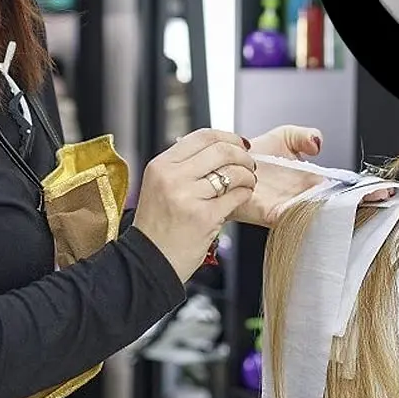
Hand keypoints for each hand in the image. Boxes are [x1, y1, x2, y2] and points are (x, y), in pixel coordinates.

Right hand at [132, 129, 256, 282]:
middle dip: (242, 155)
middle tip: (249, 164)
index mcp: (161, 165)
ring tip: (248, 182)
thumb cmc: (158, 227)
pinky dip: (246, 194)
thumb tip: (219, 148)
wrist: (149, 261)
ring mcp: (188, 197)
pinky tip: (243, 196)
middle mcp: (172, 177)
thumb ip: (183, 167)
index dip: (227, 137)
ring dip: (248, 176)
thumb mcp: (159, 187)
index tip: (239, 143)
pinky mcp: (204, 217)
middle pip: (221, 150)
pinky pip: (237, 196)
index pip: (202, 136)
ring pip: (233, 173)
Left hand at [230, 125, 393, 227]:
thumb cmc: (252, 155)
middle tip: (381, 197)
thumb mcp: (284, 135)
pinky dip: (312, 214)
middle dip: (361, 201)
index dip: (363, 188)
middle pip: (338, 203)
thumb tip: (318, 143)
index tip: (383, 188)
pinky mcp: (272, 215)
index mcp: (310, 180)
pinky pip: (296, 217)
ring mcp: (290, 207)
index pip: (343, 186)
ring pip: (322, 211)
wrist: (225, 166)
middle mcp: (303, 196)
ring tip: (361, 201)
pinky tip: (329, 207)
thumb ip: (304, 135)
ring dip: (341, 208)